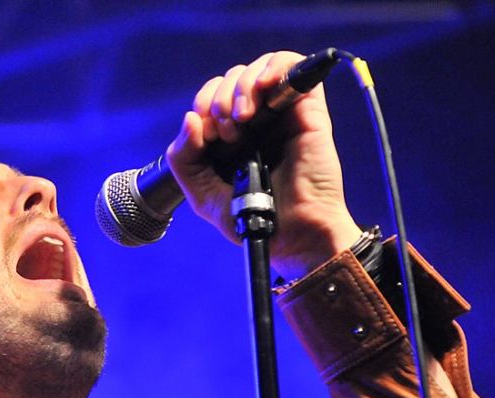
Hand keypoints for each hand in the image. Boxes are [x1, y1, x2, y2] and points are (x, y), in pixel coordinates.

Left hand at [165, 51, 361, 280]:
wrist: (292, 234)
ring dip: (240, 85)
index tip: (208, 135)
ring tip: (242, 116)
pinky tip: (262, 88)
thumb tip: (191, 118)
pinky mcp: (308, 110)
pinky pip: (292, 65)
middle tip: (226, 131)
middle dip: (219, 97)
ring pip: (257, 68)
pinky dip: (273, 66)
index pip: (213, 97)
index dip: (204, 104)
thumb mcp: (203, 193)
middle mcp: (258, 121)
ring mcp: (283, 113)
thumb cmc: (254, 218)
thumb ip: (185, 159)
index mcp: (234, 137)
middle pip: (231, 79)